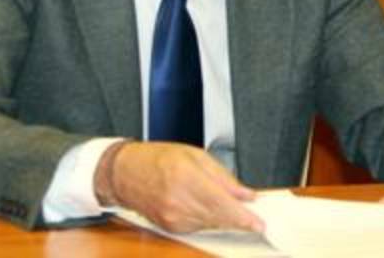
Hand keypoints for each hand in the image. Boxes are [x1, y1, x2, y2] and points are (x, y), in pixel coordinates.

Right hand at [95, 141, 263, 233]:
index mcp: (186, 178)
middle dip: (240, 220)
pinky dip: (210, 221)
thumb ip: (224, 177)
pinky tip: (214, 212)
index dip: (243, 217)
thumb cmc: (157, 159)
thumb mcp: (196, 155)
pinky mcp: (169, 227)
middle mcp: (177, 201)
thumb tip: (246, 195)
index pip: (221, 204)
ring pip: (210, 225)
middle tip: (256, 219)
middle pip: (218, 218)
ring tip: (235, 211)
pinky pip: (198, 228)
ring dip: (226, 220)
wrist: (124, 173)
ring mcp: (171, 217)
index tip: (259, 223)